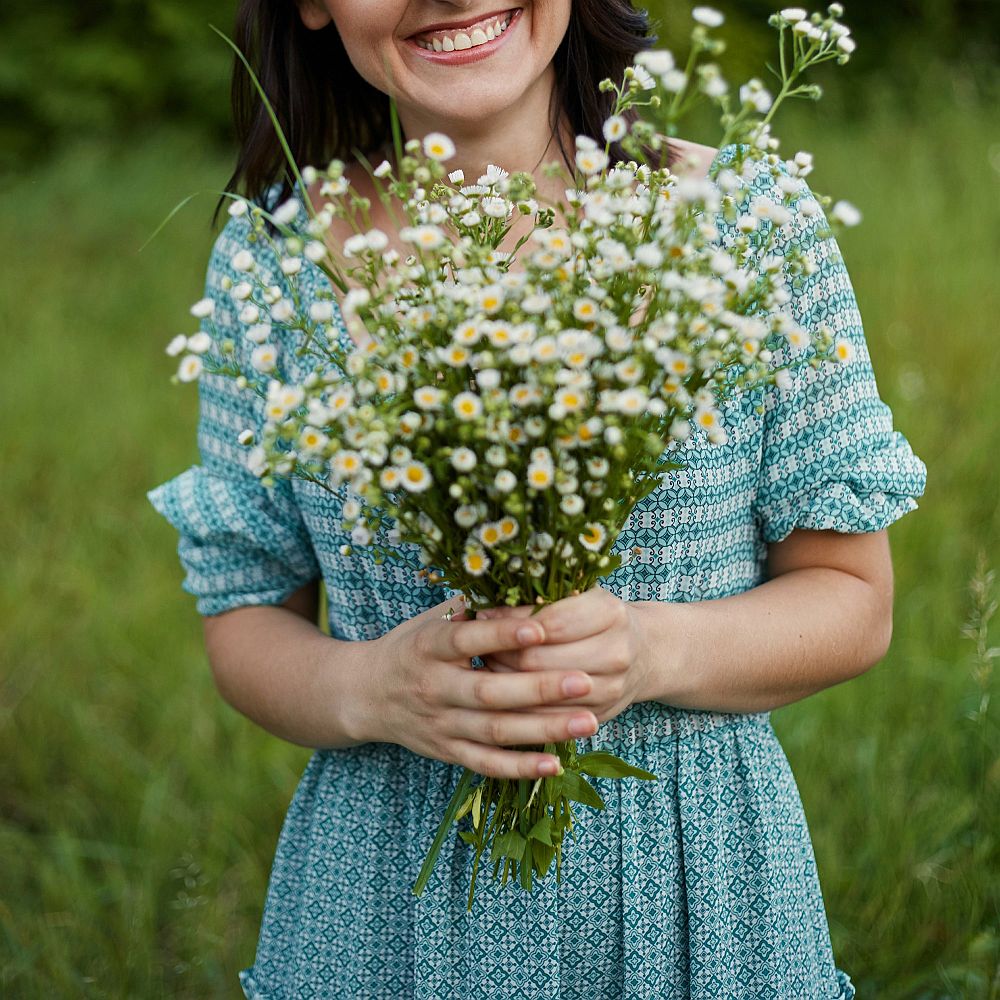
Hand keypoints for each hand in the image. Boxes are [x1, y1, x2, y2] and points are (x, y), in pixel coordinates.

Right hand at [357, 595, 601, 778]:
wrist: (365, 694)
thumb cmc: (412, 647)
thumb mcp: (432, 619)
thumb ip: (474, 605)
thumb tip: (523, 578)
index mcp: (428, 647)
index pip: (466, 639)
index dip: (502, 634)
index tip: (543, 628)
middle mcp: (433, 688)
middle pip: (489, 692)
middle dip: (540, 688)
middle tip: (585, 680)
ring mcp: (441, 724)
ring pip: (495, 732)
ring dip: (544, 730)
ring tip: (588, 722)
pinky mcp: (448, 752)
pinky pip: (486, 765)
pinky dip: (520, 768)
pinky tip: (555, 764)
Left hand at [477, 586, 652, 727]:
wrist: (644, 654)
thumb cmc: (598, 619)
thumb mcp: (578, 597)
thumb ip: (538, 602)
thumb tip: (484, 611)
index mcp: (610, 613)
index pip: (548, 622)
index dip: (510, 622)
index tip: (482, 616)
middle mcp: (616, 651)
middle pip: (541, 659)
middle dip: (502, 654)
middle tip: (478, 647)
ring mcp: (611, 688)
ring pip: (542, 693)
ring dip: (507, 683)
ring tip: (487, 668)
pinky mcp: (599, 716)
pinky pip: (549, 719)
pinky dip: (520, 709)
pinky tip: (502, 695)